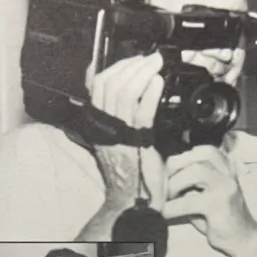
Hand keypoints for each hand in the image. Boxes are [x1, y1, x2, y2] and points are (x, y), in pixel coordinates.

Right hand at [85, 52, 167, 213]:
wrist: (134, 198)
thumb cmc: (131, 168)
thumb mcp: (119, 136)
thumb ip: (120, 114)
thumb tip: (133, 86)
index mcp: (96, 122)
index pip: (98, 85)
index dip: (117, 67)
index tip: (135, 59)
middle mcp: (102, 126)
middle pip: (111, 84)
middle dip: (133, 65)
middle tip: (151, 58)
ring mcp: (117, 134)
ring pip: (125, 93)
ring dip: (143, 73)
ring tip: (157, 65)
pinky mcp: (135, 141)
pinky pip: (141, 111)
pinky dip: (150, 93)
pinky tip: (159, 83)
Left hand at [161, 144, 256, 256]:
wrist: (243, 239)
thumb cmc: (220, 216)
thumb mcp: (206, 193)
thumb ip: (192, 182)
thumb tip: (164, 176)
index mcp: (226, 168)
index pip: (204, 150)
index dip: (182, 157)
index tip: (169, 172)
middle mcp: (229, 174)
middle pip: (200, 155)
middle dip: (176, 167)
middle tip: (164, 184)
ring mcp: (226, 188)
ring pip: (196, 172)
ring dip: (174, 184)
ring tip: (167, 197)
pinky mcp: (219, 206)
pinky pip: (190, 202)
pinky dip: (172, 207)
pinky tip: (167, 213)